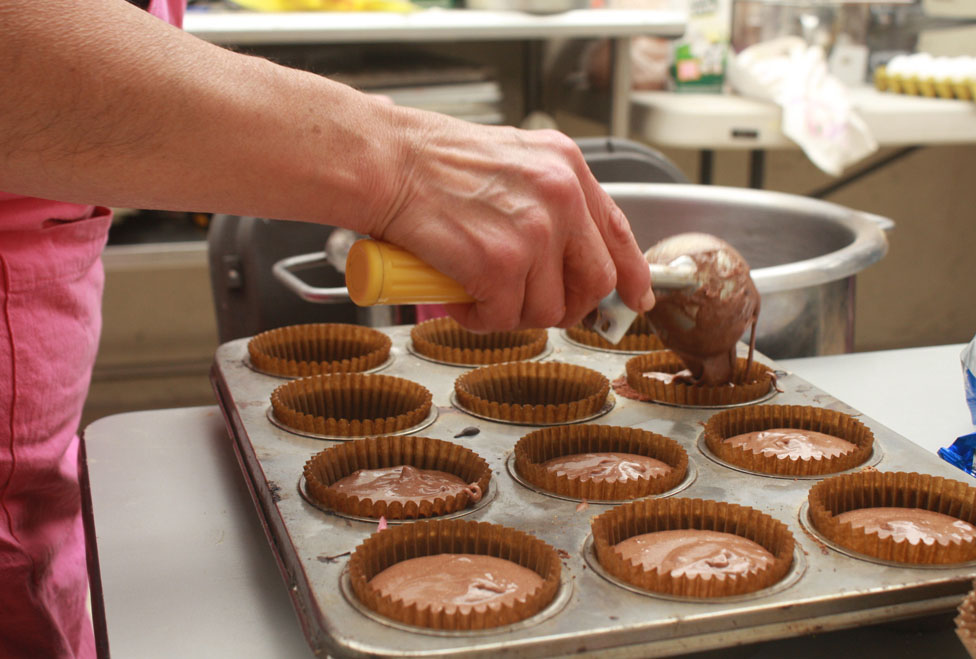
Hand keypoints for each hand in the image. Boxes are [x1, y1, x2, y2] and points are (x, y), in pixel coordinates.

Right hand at [367, 114, 654, 331]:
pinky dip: (478, 318)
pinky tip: (458, 295)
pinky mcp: (499, 264)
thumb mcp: (512, 163)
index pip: (618, 233)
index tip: (635, 298)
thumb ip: (546, 201)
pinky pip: (502, 318)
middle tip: (532, 305)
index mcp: (567, 168)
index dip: (632, 274)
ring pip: (548, 309)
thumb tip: (564, 252)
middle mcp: (561, 196)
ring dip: (512, 313)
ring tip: (479, 291)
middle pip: (595, 282)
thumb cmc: (431, 162)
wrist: (385, 161)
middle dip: (567, 306)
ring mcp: (534, 232)